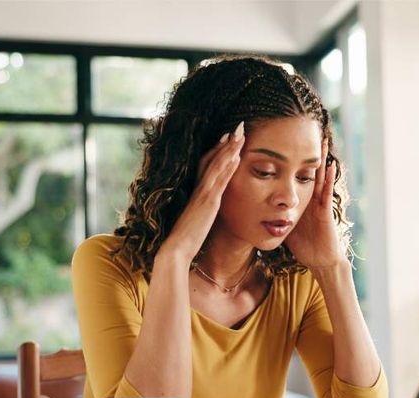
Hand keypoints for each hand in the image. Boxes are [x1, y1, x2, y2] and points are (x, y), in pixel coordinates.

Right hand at [159, 122, 244, 264]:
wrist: (177, 248)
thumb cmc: (186, 238)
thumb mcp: (197, 219)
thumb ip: (202, 210)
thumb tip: (207, 208)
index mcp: (195, 191)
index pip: (206, 164)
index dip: (216, 149)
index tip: (226, 137)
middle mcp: (199, 188)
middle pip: (212, 158)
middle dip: (226, 142)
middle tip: (237, 127)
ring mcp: (203, 194)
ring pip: (217, 165)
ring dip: (230, 149)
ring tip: (241, 134)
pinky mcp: (208, 202)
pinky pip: (220, 180)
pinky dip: (228, 167)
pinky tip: (237, 157)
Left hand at [285, 140, 346, 269]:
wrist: (319, 260)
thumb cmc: (303, 244)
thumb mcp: (284, 224)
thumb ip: (272, 213)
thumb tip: (252, 206)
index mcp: (300, 198)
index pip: (294, 173)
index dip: (289, 159)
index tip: (283, 141)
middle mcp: (311, 197)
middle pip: (307, 169)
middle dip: (306, 152)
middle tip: (306, 131)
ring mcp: (319, 202)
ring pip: (320, 176)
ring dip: (321, 158)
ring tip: (321, 140)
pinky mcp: (325, 211)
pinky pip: (327, 192)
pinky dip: (329, 178)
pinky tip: (329, 165)